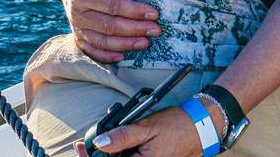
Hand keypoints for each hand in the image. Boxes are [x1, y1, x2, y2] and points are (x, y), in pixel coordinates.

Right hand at [56, 0, 159, 62]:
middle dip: (135, 29)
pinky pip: (91, 50)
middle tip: (155, 30)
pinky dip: (106, 56)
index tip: (153, 13)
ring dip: (125, 44)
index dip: (134, 10)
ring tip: (145, 43)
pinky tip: (122, 57)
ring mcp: (77, 26)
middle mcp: (78, 13)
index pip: (113, 5)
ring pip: (102, 41)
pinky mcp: (77, 34)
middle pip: (110, 26)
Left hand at [77, 106, 207, 156]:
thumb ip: (122, 137)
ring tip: (99, 143)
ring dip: (109, 154)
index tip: (80, 147)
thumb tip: (100, 142)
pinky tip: (113, 145)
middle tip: (83, 146)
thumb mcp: (146, 128)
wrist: (199, 128)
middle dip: (98, 156)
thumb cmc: (176, 126)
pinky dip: (120, 153)